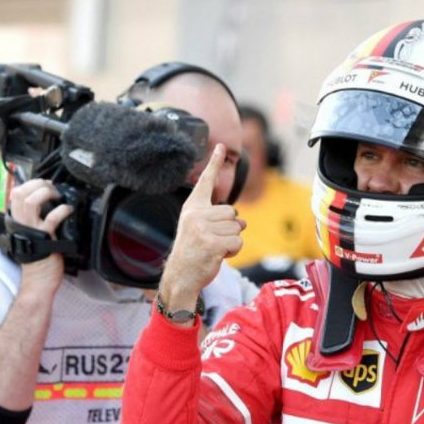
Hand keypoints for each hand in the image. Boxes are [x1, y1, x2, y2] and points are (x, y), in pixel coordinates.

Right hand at [8, 179, 72, 292]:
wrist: (40, 278)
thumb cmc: (39, 257)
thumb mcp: (33, 234)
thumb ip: (35, 219)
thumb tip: (48, 203)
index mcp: (16, 221)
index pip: (15, 194)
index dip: (30, 184)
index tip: (44, 183)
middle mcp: (20, 223)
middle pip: (19, 193)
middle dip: (37, 184)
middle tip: (51, 187)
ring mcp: (31, 230)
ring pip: (30, 201)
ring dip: (45, 193)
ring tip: (57, 195)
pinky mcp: (44, 238)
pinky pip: (51, 218)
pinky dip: (61, 210)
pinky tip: (68, 210)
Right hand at [159, 144, 245, 313]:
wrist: (180, 277)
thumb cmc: (192, 253)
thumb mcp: (198, 229)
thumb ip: (216, 219)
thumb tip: (242, 220)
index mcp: (192, 208)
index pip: (205, 182)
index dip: (214, 163)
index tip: (221, 146)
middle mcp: (195, 215)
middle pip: (232, 212)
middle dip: (230, 229)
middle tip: (212, 242)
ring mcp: (203, 229)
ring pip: (237, 228)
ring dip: (232, 242)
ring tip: (213, 249)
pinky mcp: (212, 244)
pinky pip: (238, 242)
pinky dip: (234, 251)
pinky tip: (218, 256)